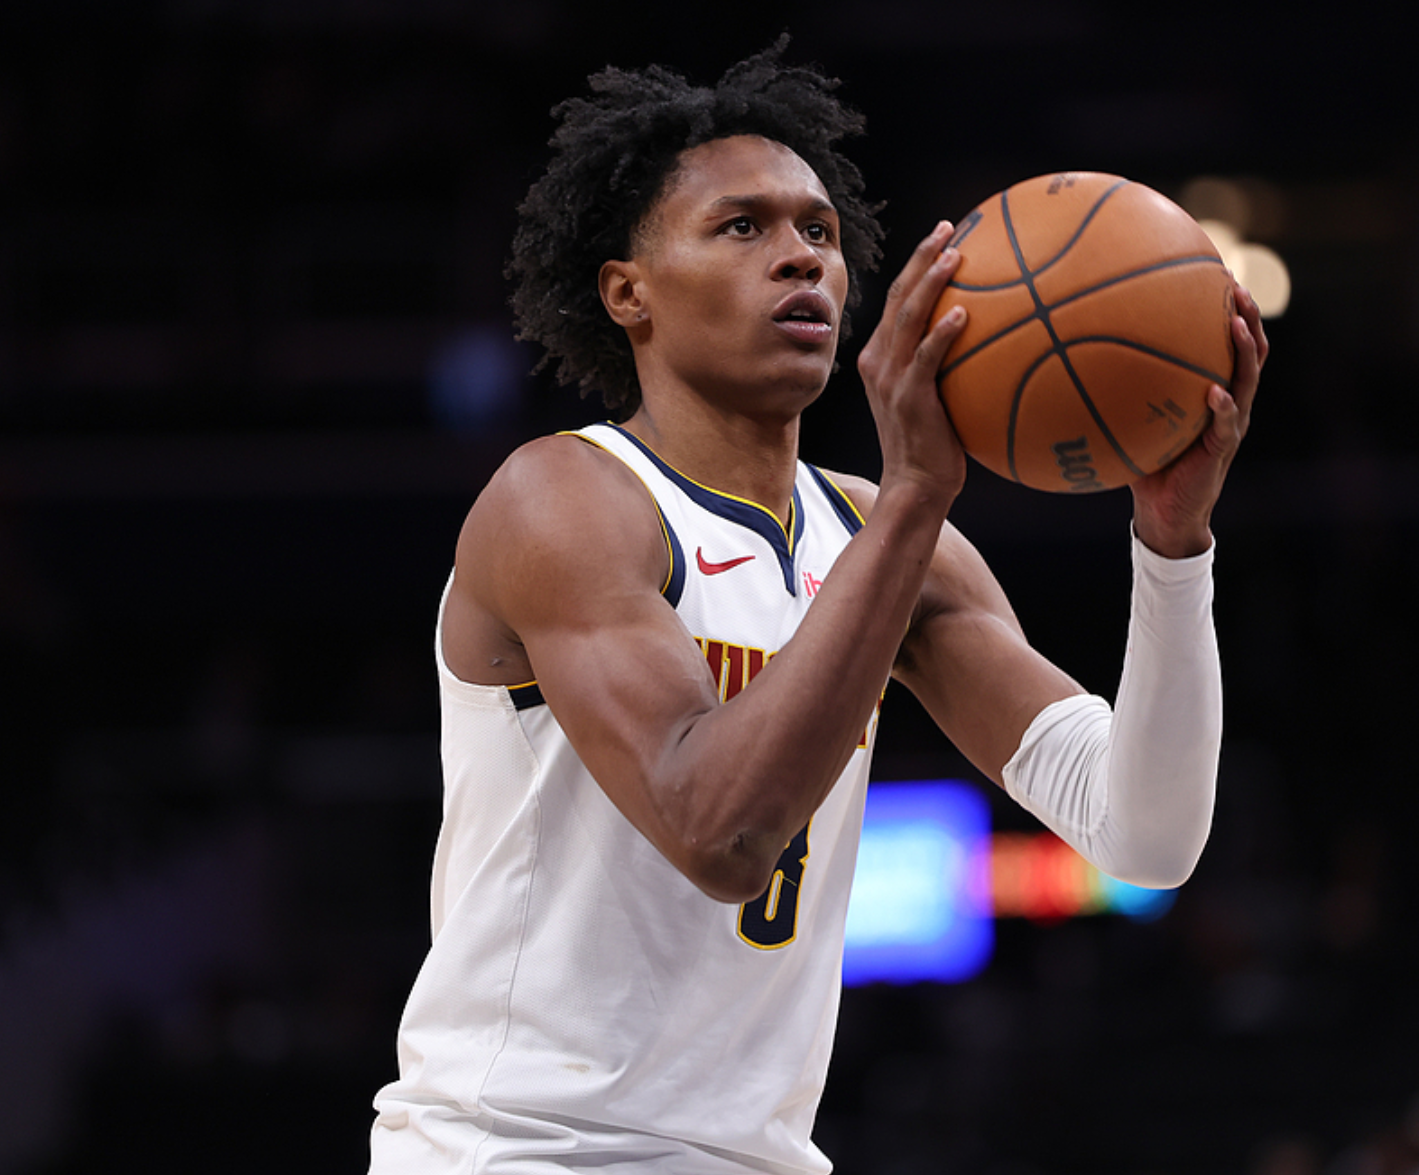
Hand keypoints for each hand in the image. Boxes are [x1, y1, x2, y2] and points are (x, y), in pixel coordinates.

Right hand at [856, 221, 971, 507]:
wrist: (915, 485)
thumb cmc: (934, 447)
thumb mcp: (936, 401)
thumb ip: (950, 368)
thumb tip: (996, 342)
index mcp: (880, 357)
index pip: (897, 300)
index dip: (917, 264)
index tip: (944, 236)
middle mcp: (879, 361)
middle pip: (898, 296)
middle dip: (921, 257)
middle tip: (949, 228)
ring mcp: (890, 379)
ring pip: (907, 317)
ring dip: (930, 282)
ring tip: (954, 254)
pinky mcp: (908, 398)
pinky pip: (925, 358)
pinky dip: (942, 333)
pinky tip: (964, 313)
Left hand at [1130, 279, 1268, 557]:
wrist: (1164, 512)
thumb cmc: (1146, 465)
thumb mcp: (1134, 423)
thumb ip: (1120, 395)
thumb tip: (1074, 363)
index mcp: (1212, 392)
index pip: (1228, 346)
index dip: (1230, 314)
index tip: (1220, 277)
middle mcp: (1228, 403)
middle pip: (1249, 353)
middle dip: (1247, 319)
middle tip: (1237, 288)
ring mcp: (1230, 426)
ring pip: (1247, 381)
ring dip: (1244, 352)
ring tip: (1237, 325)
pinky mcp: (1221, 450)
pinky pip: (1225, 425)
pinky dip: (1221, 408)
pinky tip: (1215, 393)